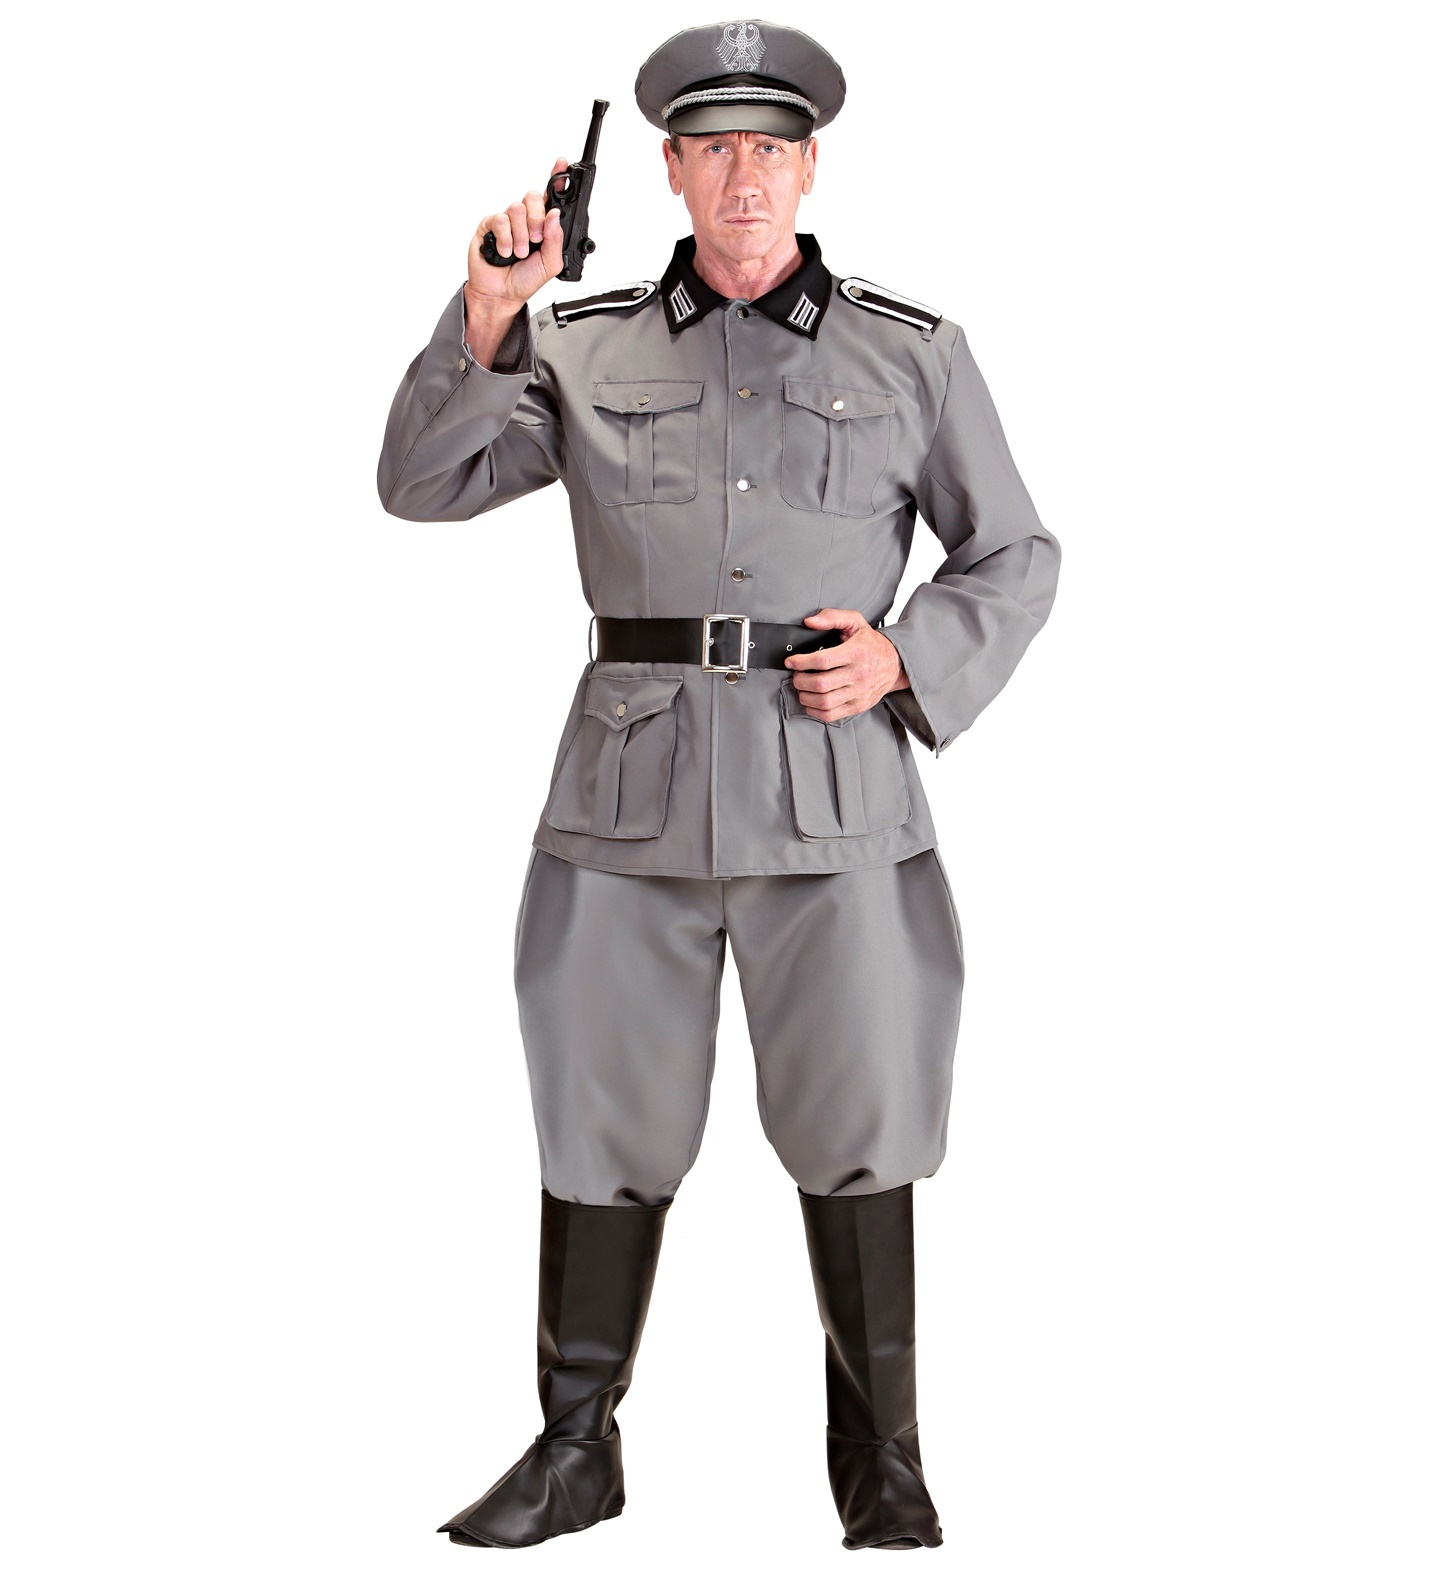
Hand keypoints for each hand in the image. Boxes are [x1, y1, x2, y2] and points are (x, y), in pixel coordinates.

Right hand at [464, 156, 568, 311]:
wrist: (502, 294)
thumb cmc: (525, 279)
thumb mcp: (550, 264)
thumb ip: (556, 240)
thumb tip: (555, 214)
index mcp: (543, 225)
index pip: (551, 197)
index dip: (557, 179)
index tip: (562, 164)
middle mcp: (525, 218)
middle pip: (533, 197)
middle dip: (537, 219)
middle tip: (536, 240)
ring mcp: (507, 220)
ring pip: (517, 209)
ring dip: (521, 235)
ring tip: (519, 254)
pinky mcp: (489, 224)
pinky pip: (500, 220)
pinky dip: (505, 238)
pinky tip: (505, 252)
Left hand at [783, 609, 910, 721]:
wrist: (895, 664)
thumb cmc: (871, 644)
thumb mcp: (855, 622)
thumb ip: (832, 617)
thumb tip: (810, 622)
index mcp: (857, 653)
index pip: (822, 661)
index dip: (801, 662)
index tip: (791, 661)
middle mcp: (859, 675)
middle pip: (820, 684)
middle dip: (800, 680)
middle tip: (796, 675)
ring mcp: (859, 693)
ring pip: (823, 702)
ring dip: (805, 696)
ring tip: (802, 687)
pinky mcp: (858, 706)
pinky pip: (830, 715)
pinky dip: (815, 711)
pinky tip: (811, 701)